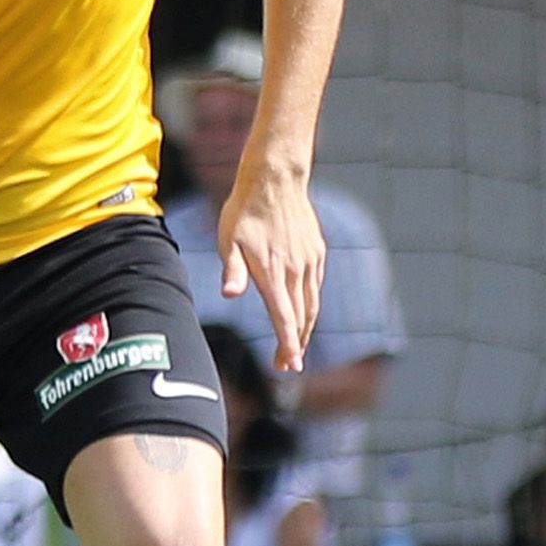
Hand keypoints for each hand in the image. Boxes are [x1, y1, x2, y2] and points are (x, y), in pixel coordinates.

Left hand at [216, 167, 326, 371]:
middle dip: (294, 345)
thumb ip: (232, 269)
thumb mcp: (229, 239)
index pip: (284, 318)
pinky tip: (303, 311)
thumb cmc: (245, 210)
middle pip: (300, 318)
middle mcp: (295, 271)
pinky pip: (316, 286)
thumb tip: (230, 294)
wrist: (276, 179)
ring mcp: (309, 262)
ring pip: (312, 304)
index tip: (290, 366)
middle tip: (287, 365)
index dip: (287, 345)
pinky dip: (311, 305)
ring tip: (296, 345)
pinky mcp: (316, 252)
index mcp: (273, 273)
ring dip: (305, 328)